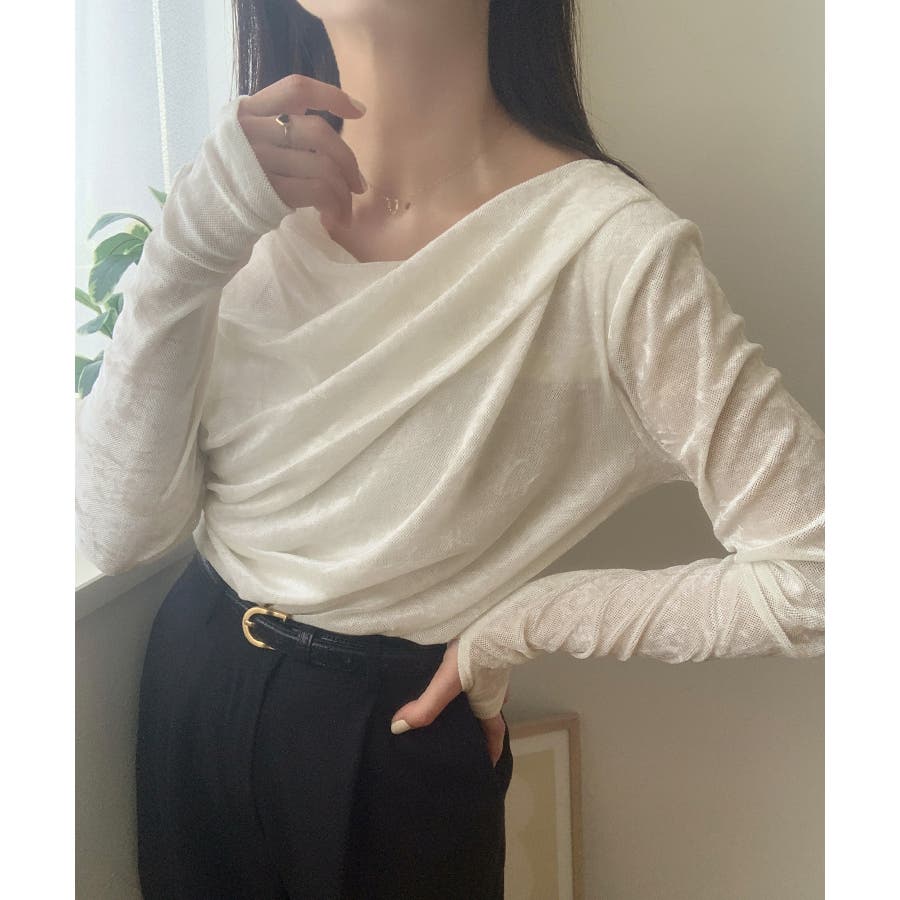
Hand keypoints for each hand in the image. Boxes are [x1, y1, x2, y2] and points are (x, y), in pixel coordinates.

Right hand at [237, 73, 368, 230]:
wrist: (204, 214)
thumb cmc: (235, 176)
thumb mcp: (245, 137)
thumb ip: (276, 120)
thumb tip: (324, 112)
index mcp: (248, 110)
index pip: (296, 89)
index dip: (331, 95)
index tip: (359, 111)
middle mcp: (253, 131)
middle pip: (319, 132)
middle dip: (348, 160)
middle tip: (359, 185)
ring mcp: (260, 161)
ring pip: (323, 166)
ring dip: (344, 193)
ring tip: (346, 209)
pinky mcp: (269, 191)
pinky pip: (318, 191)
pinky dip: (334, 206)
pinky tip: (333, 218)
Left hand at [390, 639, 509, 766]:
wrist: (491, 620)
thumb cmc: (475, 658)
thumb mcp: (448, 684)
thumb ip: (425, 707)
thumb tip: (398, 728)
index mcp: (489, 703)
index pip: (495, 733)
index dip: (491, 750)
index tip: (487, 765)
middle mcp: (494, 690)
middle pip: (487, 714)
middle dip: (475, 725)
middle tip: (459, 733)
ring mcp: (491, 670)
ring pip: (482, 693)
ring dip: (470, 701)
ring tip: (449, 704)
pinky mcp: (482, 652)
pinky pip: (474, 673)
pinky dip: (464, 679)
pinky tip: (448, 672)